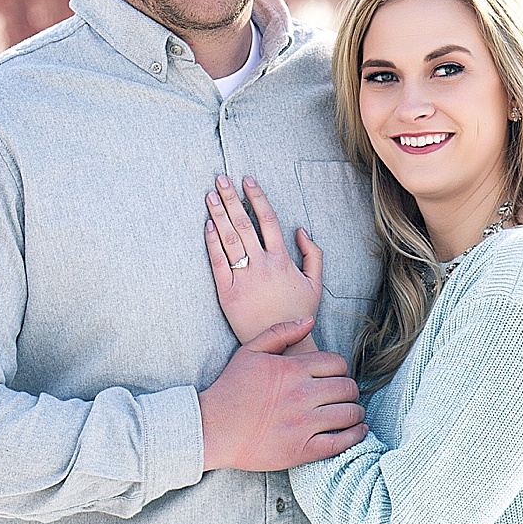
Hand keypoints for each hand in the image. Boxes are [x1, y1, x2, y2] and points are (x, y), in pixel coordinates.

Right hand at [198, 317, 367, 470]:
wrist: (211, 429)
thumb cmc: (230, 390)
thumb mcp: (250, 352)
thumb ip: (281, 332)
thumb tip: (310, 322)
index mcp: (292, 369)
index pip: (338, 363)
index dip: (339, 369)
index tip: (332, 378)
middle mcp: (302, 395)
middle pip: (348, 387)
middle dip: (349, 390)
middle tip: (342, 396)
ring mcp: (304, 423)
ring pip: (350, 413)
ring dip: (355, 412)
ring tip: (350, 413)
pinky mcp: (303, 449)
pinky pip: (342, 441)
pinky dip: (355, 435)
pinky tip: (355, 431)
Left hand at [204, 175, 324, 346]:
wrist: (282, 344)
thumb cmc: (299, 313)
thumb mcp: (315, 283)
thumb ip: (312, 254)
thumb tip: (300, 230)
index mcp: (283, 260)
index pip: (267, 220)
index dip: (257, 197)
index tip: (247, 180)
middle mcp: (262, 265)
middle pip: (244, 224)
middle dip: (232, 199)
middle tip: (220, 179)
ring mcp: (243, 278)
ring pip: (229, 239)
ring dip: (218, 215)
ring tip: (210, 195)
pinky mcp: (228, 292)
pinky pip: (217, 263)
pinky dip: (211, 243)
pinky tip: (207, 226)